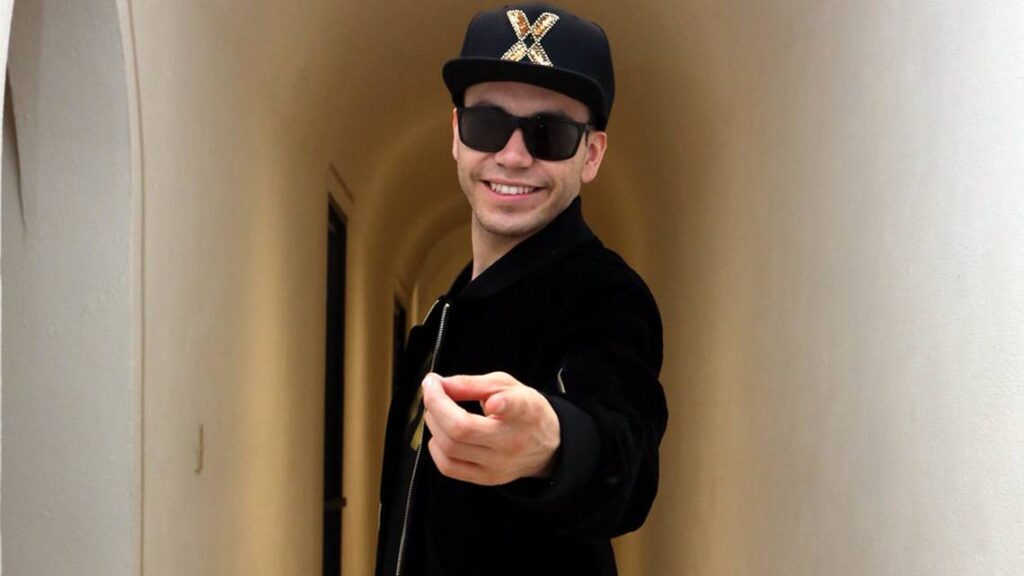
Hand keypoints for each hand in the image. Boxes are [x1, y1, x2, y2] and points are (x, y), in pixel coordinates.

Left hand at [421, 372, 560, 485]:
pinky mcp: (486, 478)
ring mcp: (498, 464)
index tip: (492, 401)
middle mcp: (512, 441)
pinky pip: (448, 467)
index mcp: (525, 411)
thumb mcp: (506, 385)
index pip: (516, 408)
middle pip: (463, 429)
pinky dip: (436, 446)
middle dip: (436, 405)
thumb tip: (438, 384)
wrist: (546, 448)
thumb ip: (472, 383)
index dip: (503, 404)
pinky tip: (441, 433)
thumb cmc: (524, 411)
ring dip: (433, 423)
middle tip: (433, 389)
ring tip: (436, 409)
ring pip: (450, 447)